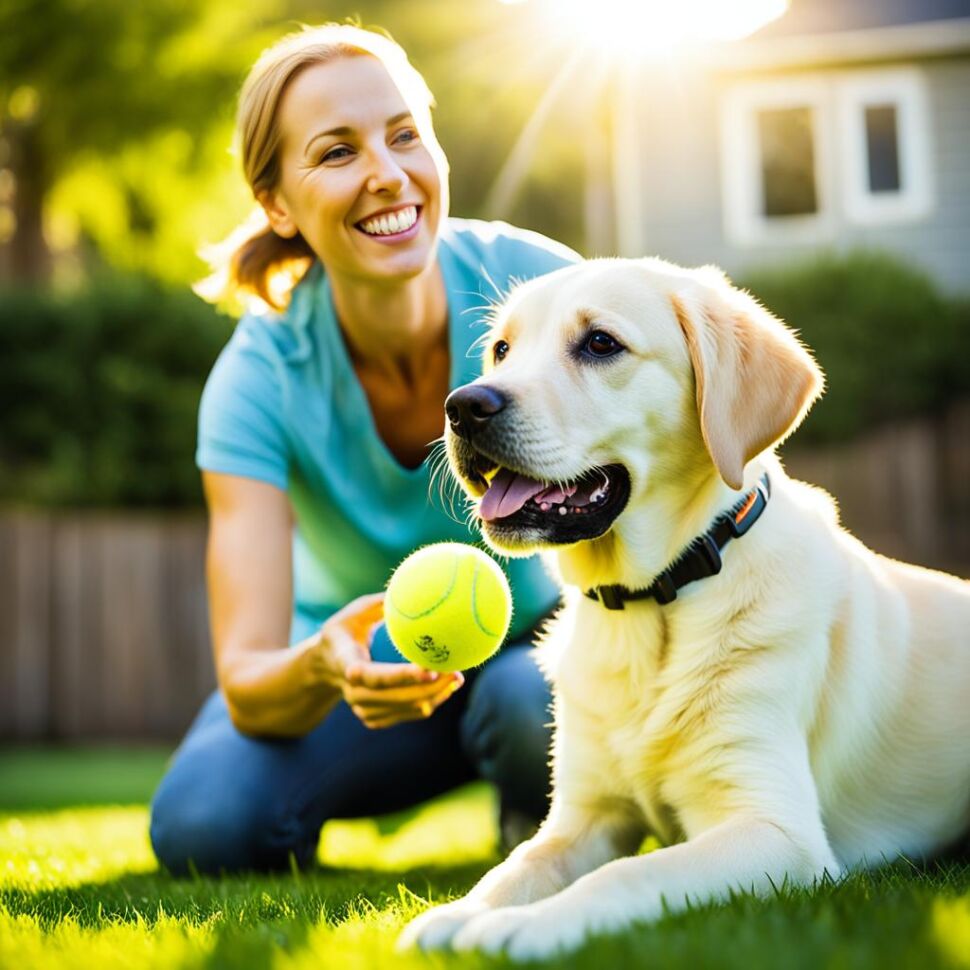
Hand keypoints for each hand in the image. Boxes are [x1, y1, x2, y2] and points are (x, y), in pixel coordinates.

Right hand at [318, 593, 464, 728]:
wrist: (325, 665)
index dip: (401, 676)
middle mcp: (353, 693)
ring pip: (407, 709)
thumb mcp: (354, 612)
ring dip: (435, 696)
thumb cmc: (345, 631)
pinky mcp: (374, 718)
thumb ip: (380, 604)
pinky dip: (429, 702)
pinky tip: (447, 687)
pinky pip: (408, 715)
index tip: (430, 669)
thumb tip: (414, 584)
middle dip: (429, 689)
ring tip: (458, 677)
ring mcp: (363, 710)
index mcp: (346, 663)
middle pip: (396, 698)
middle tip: (456, 672)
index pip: (373, 676)